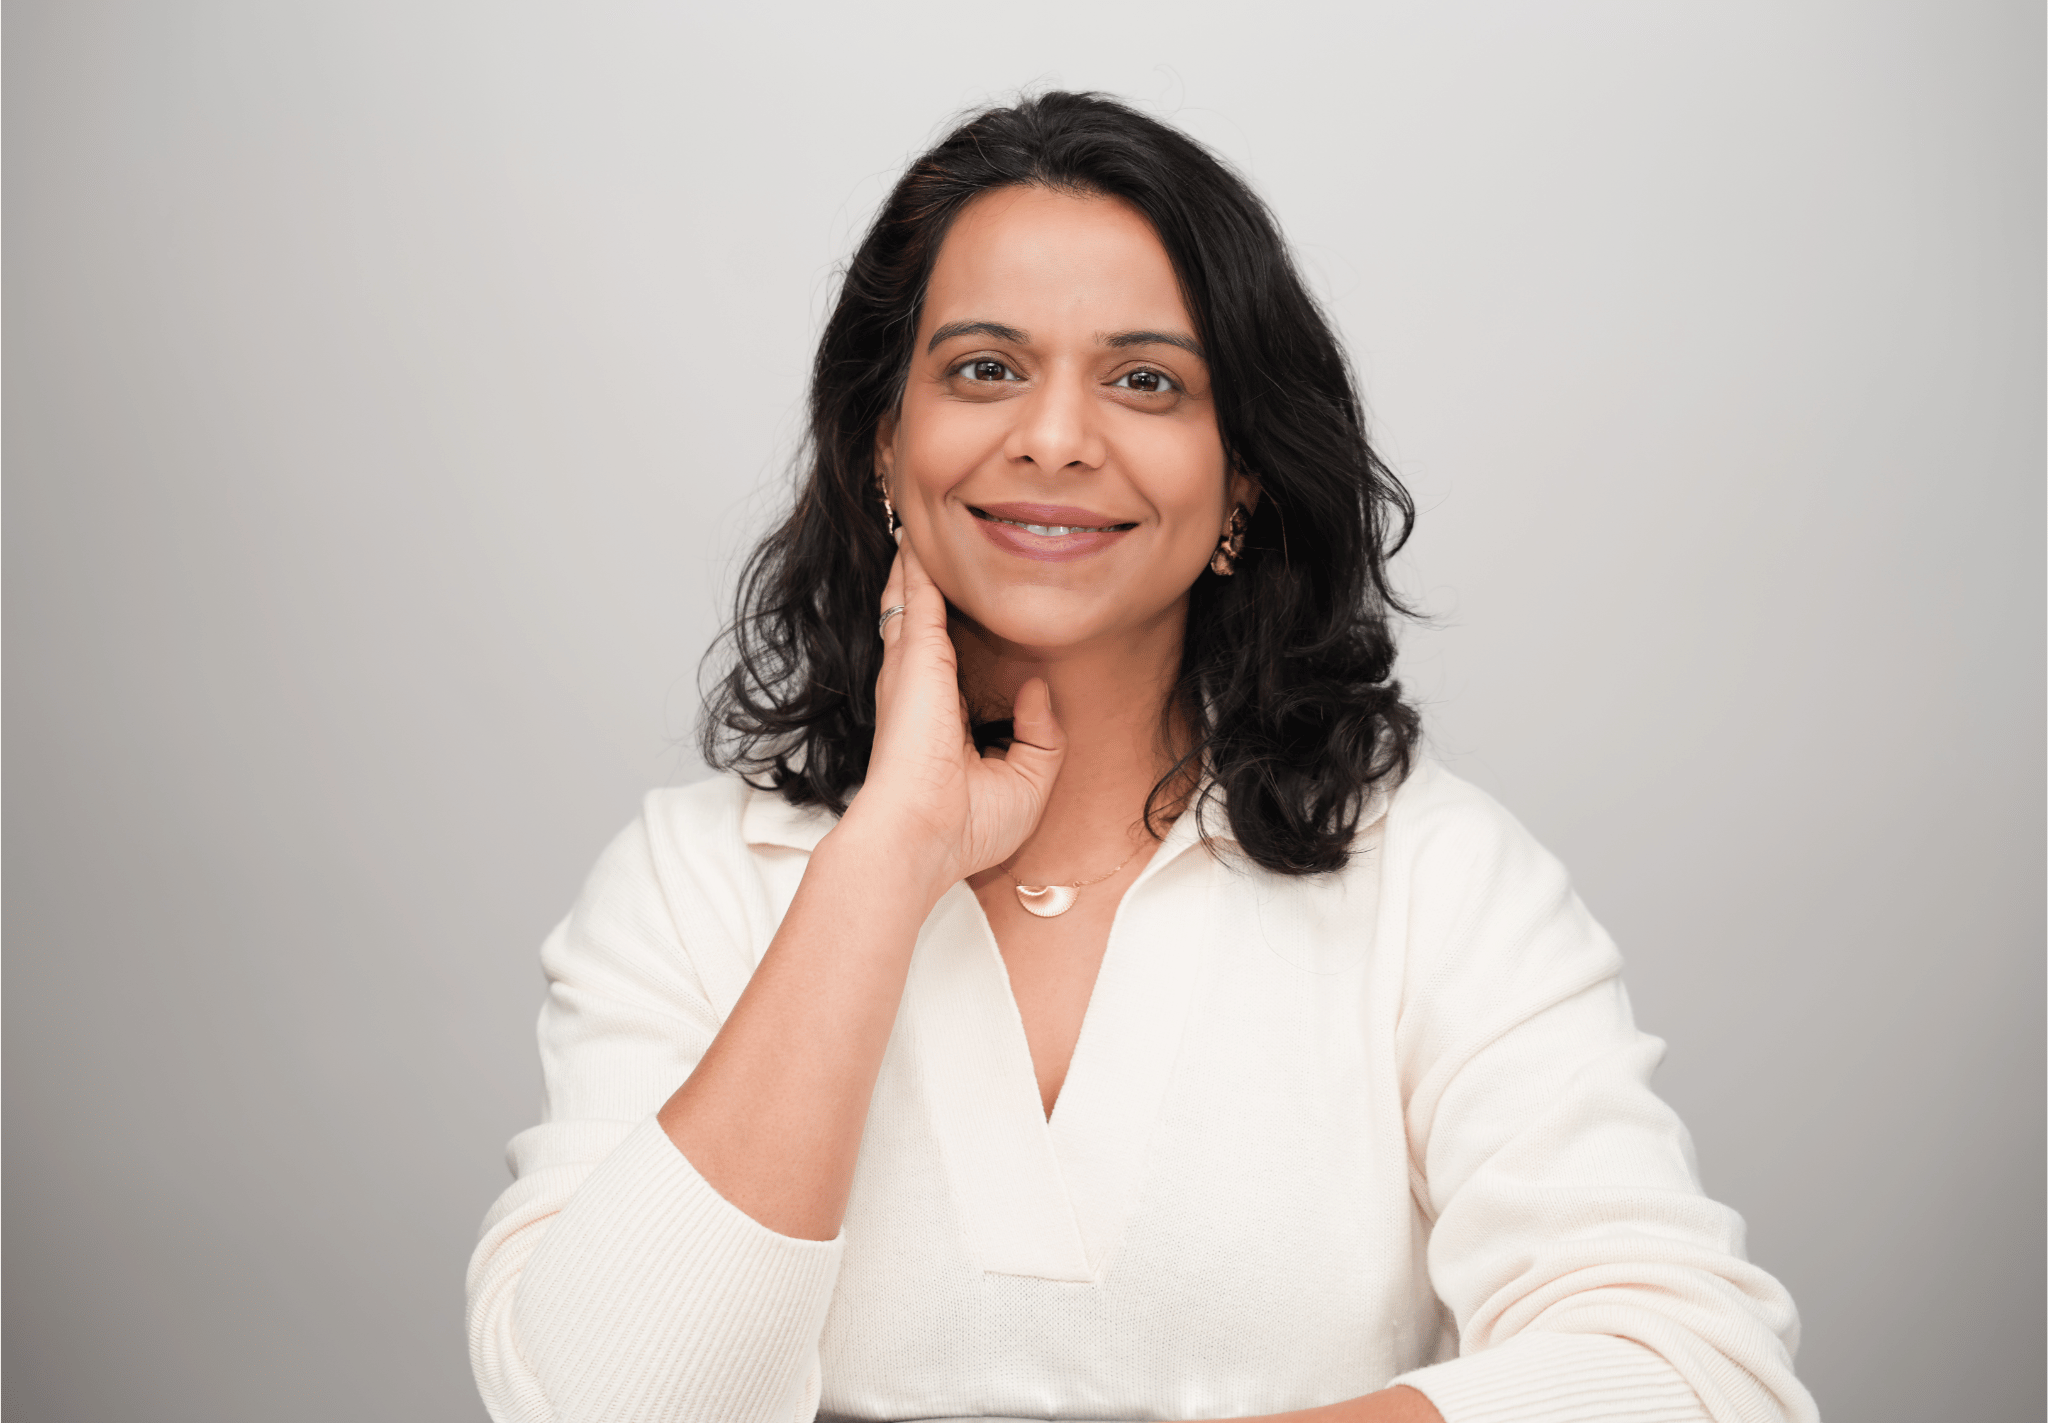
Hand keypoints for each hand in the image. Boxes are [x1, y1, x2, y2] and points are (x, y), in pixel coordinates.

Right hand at [838, 536, 1066, 899]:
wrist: (917, 838)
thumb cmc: (962, 828)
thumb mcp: (1027, 784)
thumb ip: (1042, 737)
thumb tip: (1039, 689)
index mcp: (939, 725)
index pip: (946, 671)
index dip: (951, 643)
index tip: (962, 617)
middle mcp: (918, 694)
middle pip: (919, 627)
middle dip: (920, 591)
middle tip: (923, 550)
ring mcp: (912, 673)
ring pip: (911, 603)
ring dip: (914, 568)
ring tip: (915, 531)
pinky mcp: (915, 659)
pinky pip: (919, 596)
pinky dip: (918, 567)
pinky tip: (918, 538)